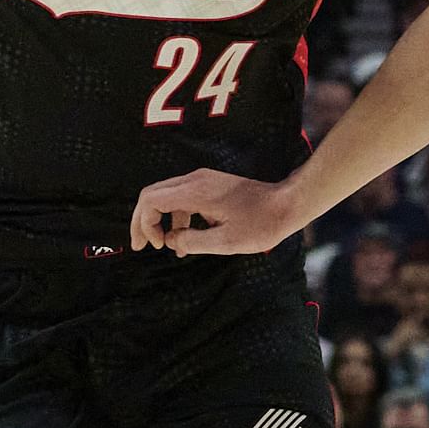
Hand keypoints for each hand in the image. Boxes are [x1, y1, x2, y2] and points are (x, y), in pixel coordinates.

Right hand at [128, 170, 303, 256]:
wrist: (286, 204)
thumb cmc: (261, 224)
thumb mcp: (226, 242)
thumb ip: (192, 242)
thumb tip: (170, 241)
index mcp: (195, 191)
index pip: (151, 199)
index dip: (144, 223)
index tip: (154, 246)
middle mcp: (195, 180)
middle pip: (153, 194)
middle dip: (144, 221)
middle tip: (142, 246)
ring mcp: (203, 180)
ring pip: (167, 197)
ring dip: (163, 221)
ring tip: (169, 248)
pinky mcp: (210, 185)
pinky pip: (183, 198)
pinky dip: (178, 217)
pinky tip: (186, 238)